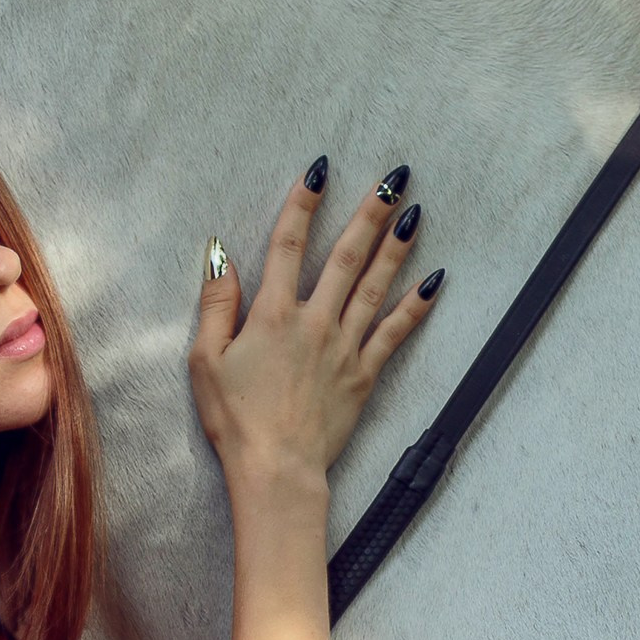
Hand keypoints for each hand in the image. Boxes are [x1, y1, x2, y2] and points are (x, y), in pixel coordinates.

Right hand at [191, 162, 438, 484]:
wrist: (276, 468)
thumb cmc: (235, 418)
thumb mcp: (206, 359)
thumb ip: (216, 303)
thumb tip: (220, 255)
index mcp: (272, 315)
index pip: (286, 246)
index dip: (302, 205)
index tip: (319, 171)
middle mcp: (314, 322)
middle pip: (345, 256)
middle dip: (370, 214)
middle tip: (393, 180)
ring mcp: (344, 347)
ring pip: (375, 286)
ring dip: (396, 248)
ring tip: (415, 214)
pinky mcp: (363, 374)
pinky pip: (394, 333)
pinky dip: (415, 306)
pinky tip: (434, 282)